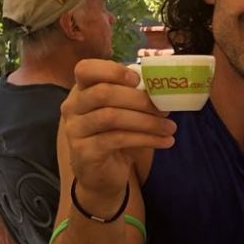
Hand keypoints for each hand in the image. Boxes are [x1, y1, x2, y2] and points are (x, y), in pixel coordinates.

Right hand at [59, 59, 174, 206]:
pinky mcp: (84, 151)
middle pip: (103, 93)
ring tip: (170, 128)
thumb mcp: (124, 112)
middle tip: (165, 109)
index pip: (86, 69)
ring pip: (111, 117)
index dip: (112, 70)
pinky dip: (146, 139)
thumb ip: (135, 95)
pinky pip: (117, 139)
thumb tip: (164, 86)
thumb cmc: (115, 135)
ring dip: (147, 121)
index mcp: (82, 90)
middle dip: (140, 100)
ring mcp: (75, 129)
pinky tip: (165, 142)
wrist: (101, 174)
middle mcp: (73, 107)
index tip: (138, 80)